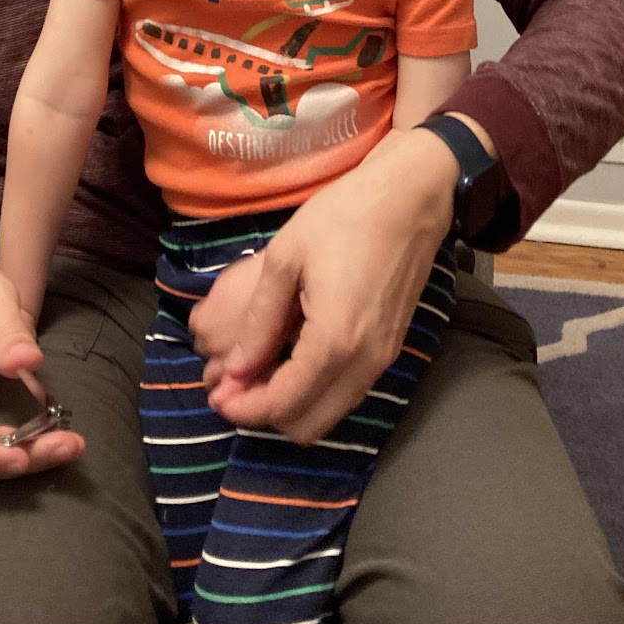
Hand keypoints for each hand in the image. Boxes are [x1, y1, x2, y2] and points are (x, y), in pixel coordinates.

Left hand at [204, 129, 457, 443]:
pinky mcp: (391, 348)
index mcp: (333, 342)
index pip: (281, 405)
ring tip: (259, 370)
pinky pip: (348, 391)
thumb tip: (234, 370)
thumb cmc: (343, 216)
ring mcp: (383, 358)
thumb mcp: (286, 259)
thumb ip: (259, 321)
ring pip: (330, 414)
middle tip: (235, 383)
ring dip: (292, 404)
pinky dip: (317, 390)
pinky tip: (293, 357)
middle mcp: (363, 363)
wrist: (409, 197)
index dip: (242, 407)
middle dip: (265, 412)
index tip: (215, 393)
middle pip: (307, 425)